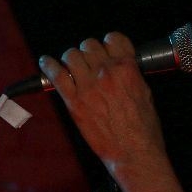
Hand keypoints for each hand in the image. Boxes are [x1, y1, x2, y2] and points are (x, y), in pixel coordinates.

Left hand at [39, 32, 165, 176]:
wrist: (134, 153)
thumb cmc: (144, 129)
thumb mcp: (146, 93)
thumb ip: (131, 75)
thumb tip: (121, 67)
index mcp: (127, 69)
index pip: (114, 39)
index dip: (109, 42)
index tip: (106, 48)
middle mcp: (106, 73)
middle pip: (89, 45)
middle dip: (89, 51)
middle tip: (88, 61)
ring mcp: (88, 87)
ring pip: (71, 55)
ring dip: (71, 58)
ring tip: (71, 66)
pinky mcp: (74, 102)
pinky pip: (56, 75)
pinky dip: (48, 65)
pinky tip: (46, 63)